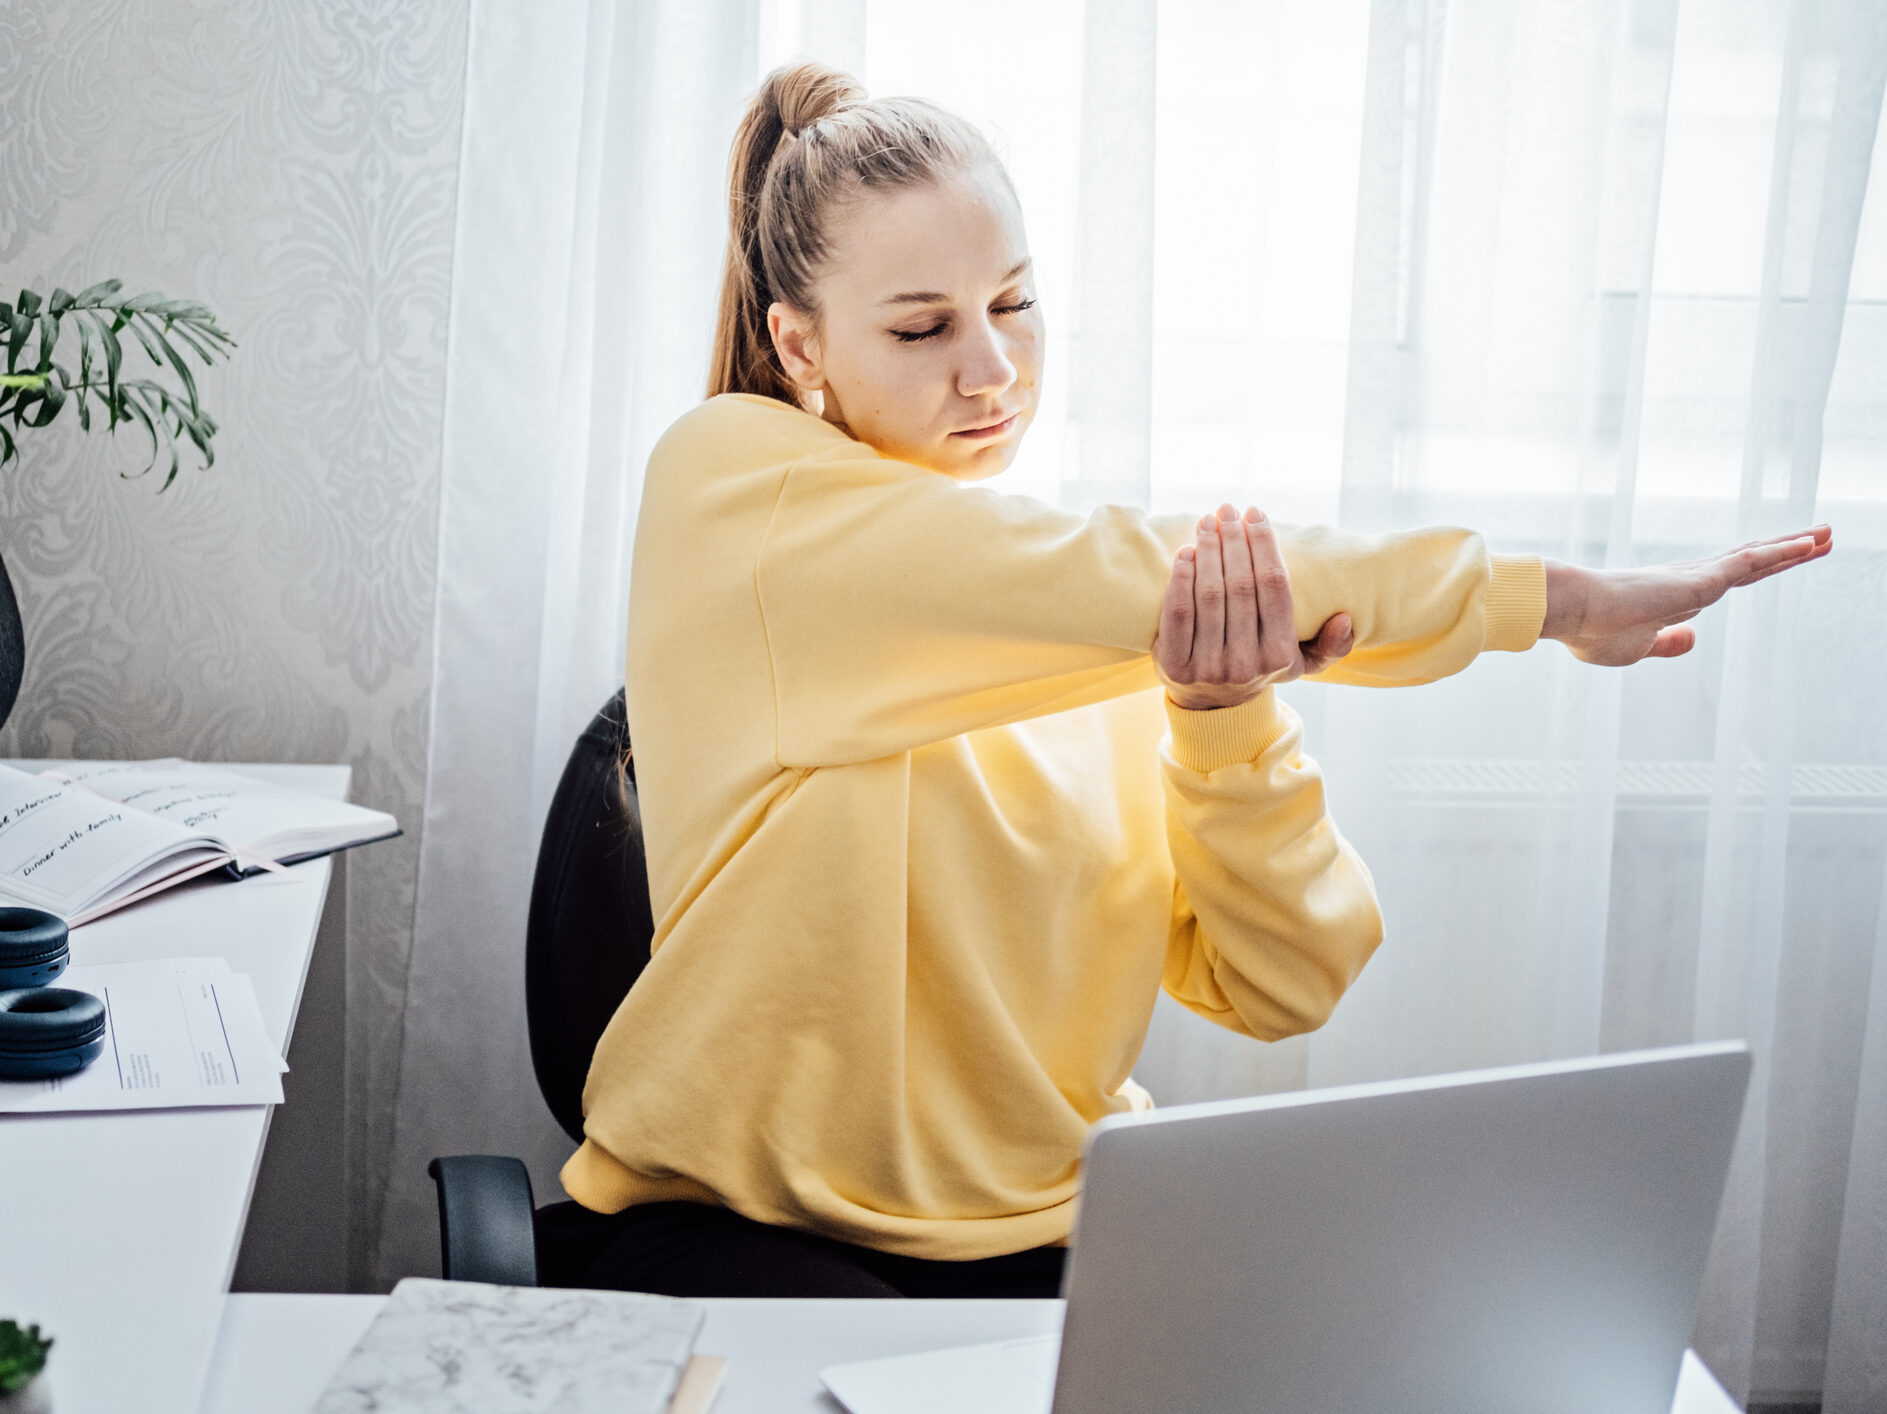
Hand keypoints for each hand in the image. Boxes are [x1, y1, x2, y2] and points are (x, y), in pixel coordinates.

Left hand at [1155, 504, 1355, 710]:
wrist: (1212, 706)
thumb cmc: (1260, 667)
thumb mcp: (1300, 664)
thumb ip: (1329, 646)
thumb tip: (1345, 619)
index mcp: (1280, 656)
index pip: (1274, 588)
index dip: (1264, 545)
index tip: (1255, 514)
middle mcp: (1246, 663)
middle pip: (1240, 586)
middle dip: (1234, 540)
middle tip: (1227, 510)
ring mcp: (1208, 667)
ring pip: (1210, 596)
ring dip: (1208, 551)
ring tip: (1206, 522)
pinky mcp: (1175, 666)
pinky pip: (1178, 614)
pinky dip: (1180, 579)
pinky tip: (1185, 552)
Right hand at [1542, 526, 1832, 665]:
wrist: (1571, 611)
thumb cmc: (1592, 632)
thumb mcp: (1636, 650)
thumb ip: (1667, 644)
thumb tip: (1695, 638)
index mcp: (1673, 597)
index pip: (1724, 580)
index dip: (1753, 571)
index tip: (1772, 562)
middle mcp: (1689, 580)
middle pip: (1749, 563)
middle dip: (1783, 552)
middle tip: (1817, 539)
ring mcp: (1697, 577)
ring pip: (1757, 558)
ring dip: (1794, 546)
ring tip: (1826, 535)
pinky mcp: (1702, 579)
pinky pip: (1753, 562)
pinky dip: (1784, 552)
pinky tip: (1810, 543)